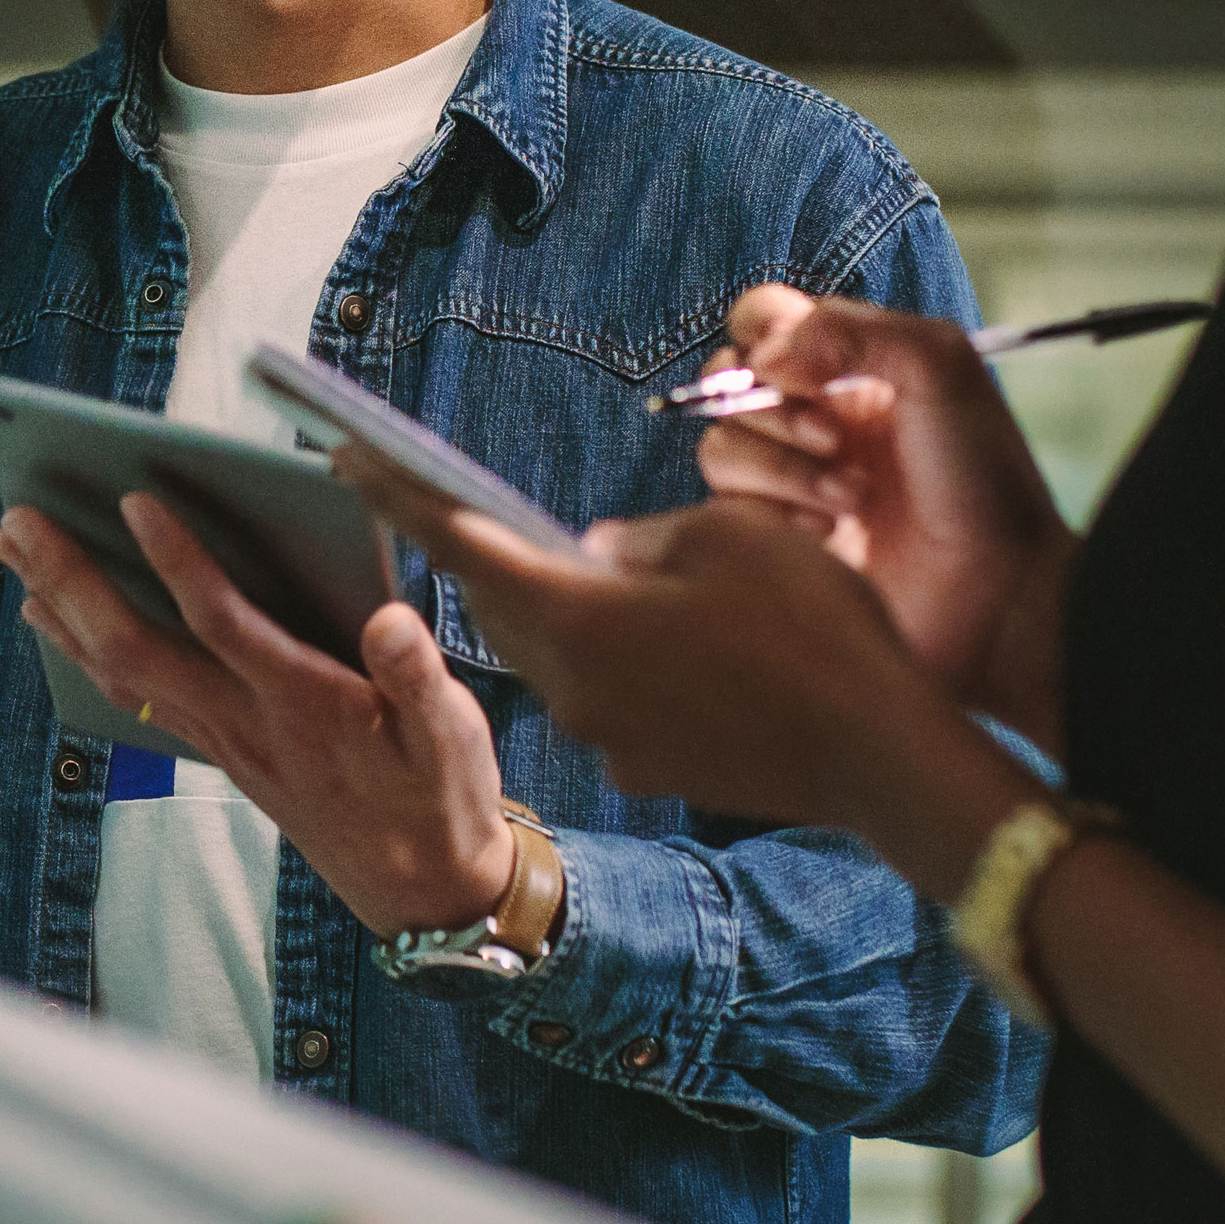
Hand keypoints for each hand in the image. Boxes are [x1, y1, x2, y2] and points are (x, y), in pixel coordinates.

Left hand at [0, 495, 513, 936]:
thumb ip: (417, 676)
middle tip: (16, 517)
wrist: (421, 890)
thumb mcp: (454, 735)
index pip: (224, 623)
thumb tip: (389, 620)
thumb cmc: (441, 796)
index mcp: (306, 703)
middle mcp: (248, 721)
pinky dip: (84, 650)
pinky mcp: (221, 750)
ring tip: (11, 549)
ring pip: (120, 672)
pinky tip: (55, 618)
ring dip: (60, 608)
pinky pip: (134, 696)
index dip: (179, 562)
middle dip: (71, 579)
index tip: (135, 500)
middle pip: (136, 646)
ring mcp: (225, 739)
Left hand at [338, 449, 1013, 834]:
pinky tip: (667, 639)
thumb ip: (643, 539)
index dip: (400, 495)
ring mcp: (610, 737)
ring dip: (555, 610)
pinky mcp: (651, 767)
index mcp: (578, 616)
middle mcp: (573, 685)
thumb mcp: (730, 538)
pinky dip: (614, 660)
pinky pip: (608, 698)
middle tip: (454, 502)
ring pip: (556, 656)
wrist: (878, 753)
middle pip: (502, 606)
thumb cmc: (814, 628)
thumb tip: (599, 555)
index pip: (462, 543)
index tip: (345, 456)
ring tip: (581, 568)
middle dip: (480, 554)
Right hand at [694, 285, 1075, 739]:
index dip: (762, 332)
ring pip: (721, 445)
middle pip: (727, 379)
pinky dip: (775, 514)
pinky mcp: (778, 539)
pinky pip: (727, 509)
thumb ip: (850, 330)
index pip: (765, 318)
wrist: (996, 592)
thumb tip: (761, 356)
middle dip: (774, 409)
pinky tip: (830, 535)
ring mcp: (793, 478)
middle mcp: (815, 414)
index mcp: (853, 364)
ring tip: (852, 499)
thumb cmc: (982, 479)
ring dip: (783, 469)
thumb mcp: (939, 368)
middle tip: (836, 442)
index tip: (796, 367)